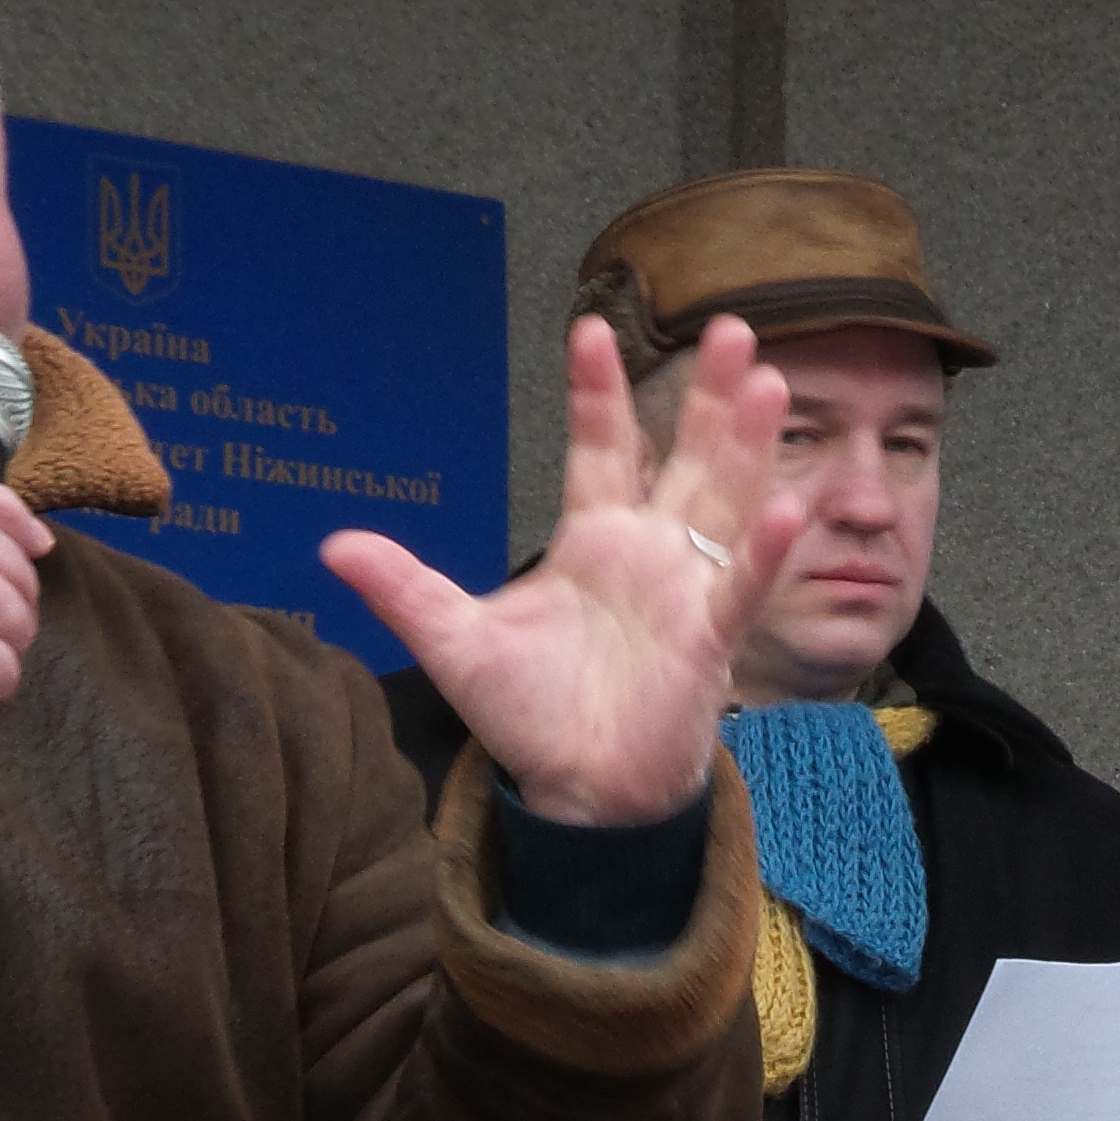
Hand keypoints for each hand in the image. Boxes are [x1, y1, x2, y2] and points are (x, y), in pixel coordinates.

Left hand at [322, 317, 803, 825]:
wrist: (578, 793)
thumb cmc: (530, 715)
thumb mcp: (456, 643)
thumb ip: (405, 588)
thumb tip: (333, 544)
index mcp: (593, 540)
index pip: (601, 447)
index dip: (597, 391)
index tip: (591, 329)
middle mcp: (650, 553)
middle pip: (686, 456)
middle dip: (706, 395)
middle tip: (729, 327)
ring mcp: (687, 591)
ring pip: (726, 502)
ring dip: (745, 445)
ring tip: (764, 382)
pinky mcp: (710, 640)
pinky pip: (742, 588)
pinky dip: (764, 552)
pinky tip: (787, 508)